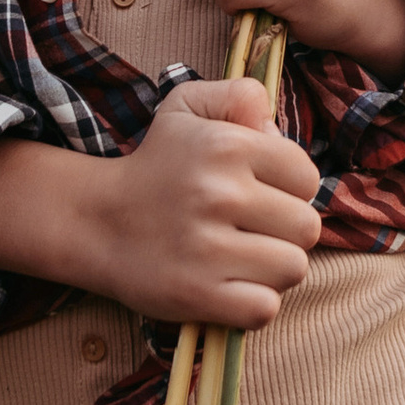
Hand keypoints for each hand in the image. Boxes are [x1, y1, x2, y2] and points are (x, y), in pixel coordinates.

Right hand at [0, 77, 321, 329]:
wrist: (97, 221)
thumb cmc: (155, 164)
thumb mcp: (188, 107)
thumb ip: (240, 96)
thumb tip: (275, 125)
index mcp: (227, 146)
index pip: (307, 177)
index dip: (291, 187)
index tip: (261, 192)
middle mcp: (220, 194)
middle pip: (307, 227)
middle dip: (286, 230)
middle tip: (252, 228)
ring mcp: (208, 250)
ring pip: (293, 268)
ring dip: (273, 268)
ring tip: (243, 257)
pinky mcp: (198, 296)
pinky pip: (265, 308)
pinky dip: (253, 302)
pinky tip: (231, 285)